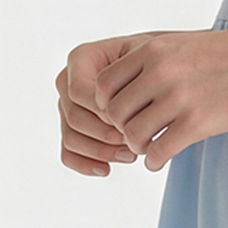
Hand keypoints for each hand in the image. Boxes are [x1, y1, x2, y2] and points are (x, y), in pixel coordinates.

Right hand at [56, 34, 157, 177]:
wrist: (159, 70)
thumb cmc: (155, 61)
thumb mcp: (149, 59)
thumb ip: (131, 80)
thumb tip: (115, 119)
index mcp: (82, 59)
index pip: (79, 90)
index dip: (103, 109)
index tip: (131, 117)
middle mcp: (69, 82)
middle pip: (75, 117)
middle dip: (105, 134)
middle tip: (134, 140)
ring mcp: (68, 108)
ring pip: (72, 137)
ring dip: (100, 151)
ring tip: (130, 154)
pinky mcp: (72, 129)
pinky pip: (68, 153)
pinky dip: (85, 164)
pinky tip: (107, 168)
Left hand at [65, 25, 227, 172]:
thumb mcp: (186, 44)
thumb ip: (156, 61)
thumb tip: (131, 85)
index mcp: (153, 50)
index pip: (103, 84)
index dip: (108, 104)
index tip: (125, 112)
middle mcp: (159, 72)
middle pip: (114, 112)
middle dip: (121, 128)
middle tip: (136, 134)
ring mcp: (178, 98)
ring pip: (132, 134)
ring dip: (137, 146)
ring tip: (149, 147)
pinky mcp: (198, 123)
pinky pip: (158, 151)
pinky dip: (154, 160)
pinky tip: (160, 159)